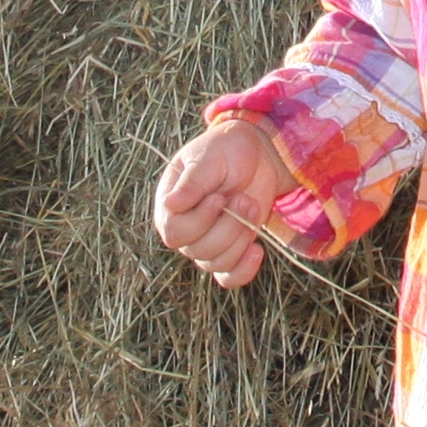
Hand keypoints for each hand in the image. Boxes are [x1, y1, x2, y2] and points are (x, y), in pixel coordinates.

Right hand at [155, 120, 299, 289]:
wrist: (256, 154)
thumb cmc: (227, 149)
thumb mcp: (210, 157)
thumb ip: (193, 181)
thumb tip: (171, 204)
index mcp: (169, 205)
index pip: (174, 232)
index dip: (200, 220)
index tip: (221, 197)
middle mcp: (184, 229)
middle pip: (197, 251)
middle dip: (228, 227)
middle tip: (245, 199)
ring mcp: (206, 242)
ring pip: (216, 263)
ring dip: (240, 238)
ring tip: (253, 206)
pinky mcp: (229, 250)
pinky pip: (228, 278)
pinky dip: (243, 271)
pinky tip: (257, 250)